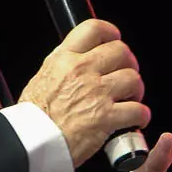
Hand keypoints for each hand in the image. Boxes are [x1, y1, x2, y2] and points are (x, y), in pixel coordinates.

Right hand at [19, 19, 149, 166]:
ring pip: (133, 79)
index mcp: (64, 59)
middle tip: (124, 75)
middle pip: (121, 51)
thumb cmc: (33, 118)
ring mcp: (96, 93)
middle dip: (128, 64)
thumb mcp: (42, 78)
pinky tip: (133, 120)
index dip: (110, 33)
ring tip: (129, 99)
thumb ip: (63, 66)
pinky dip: (140, 116)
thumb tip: (77, 62)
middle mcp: (82, 70)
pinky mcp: (107, 117)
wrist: (31, 142)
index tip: (114, 41)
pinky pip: (138, 110)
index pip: (94, 29)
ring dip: (136, 90)